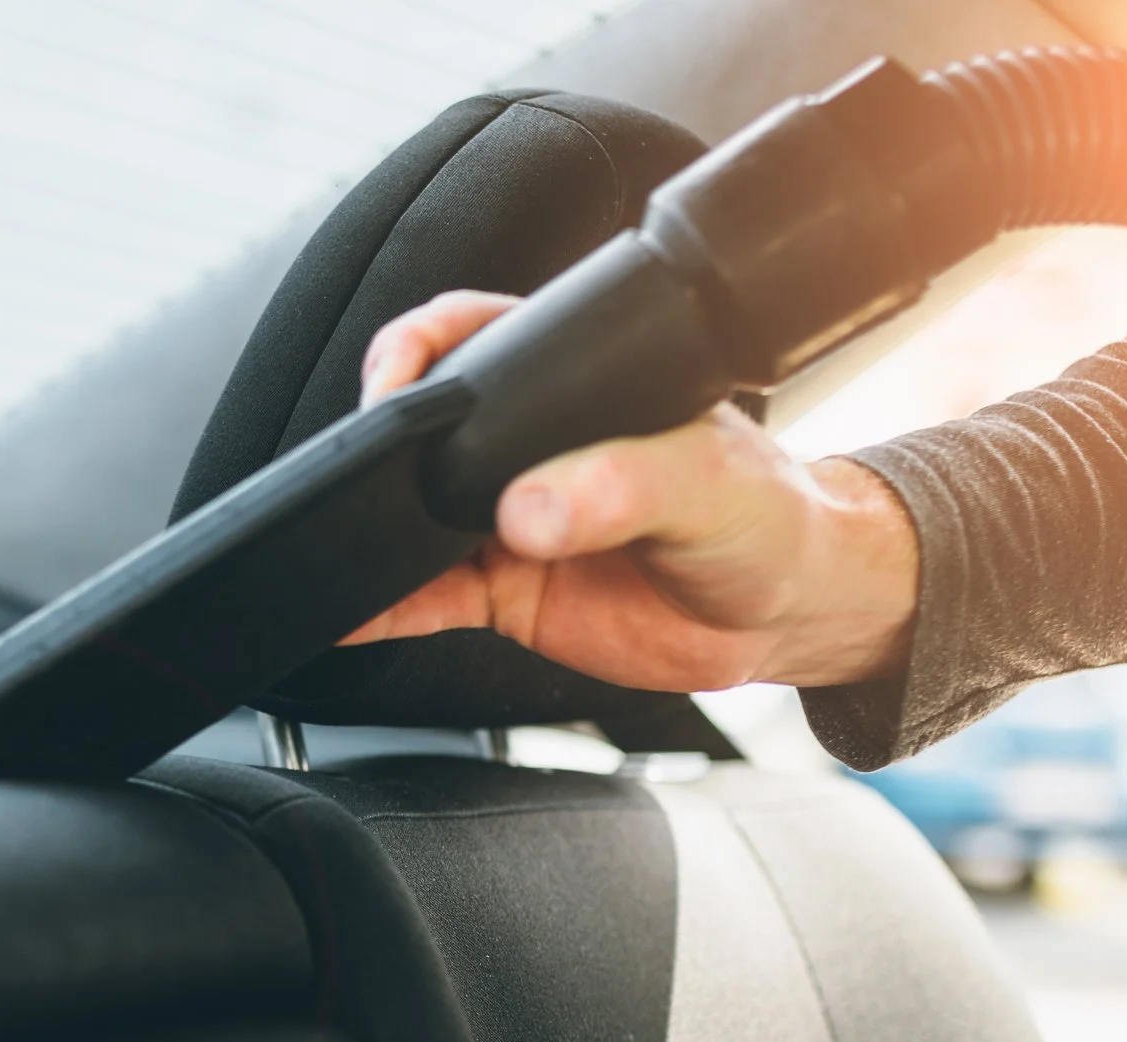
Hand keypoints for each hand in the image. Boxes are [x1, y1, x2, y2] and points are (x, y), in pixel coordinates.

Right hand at [346, 290, 920, 689]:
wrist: (786, 612)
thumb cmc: (768, 517)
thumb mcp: (707, 485)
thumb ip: (622, 490)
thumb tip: (530, 512)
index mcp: (574, 385)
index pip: (474, 337)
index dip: (417, 348)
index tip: (391, 384)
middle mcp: (529, 448)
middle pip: (423, 431)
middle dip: (376, 448)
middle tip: (361, 477)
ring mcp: (509, 521)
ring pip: (412, 520)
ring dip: (374, 536)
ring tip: (341, 550)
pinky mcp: (505, 593)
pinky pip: (426, 601)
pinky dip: (383, 613)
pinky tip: (348, 619)